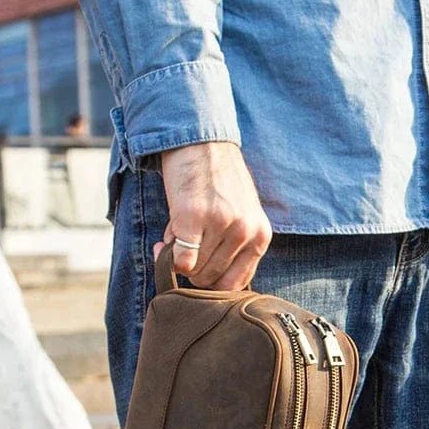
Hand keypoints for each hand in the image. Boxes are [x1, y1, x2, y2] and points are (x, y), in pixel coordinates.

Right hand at [153, 142, 271, 289]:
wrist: (200, 143)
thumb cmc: (218, 184)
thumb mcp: (242, 218)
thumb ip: (231, 251)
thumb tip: (200, 281)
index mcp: (260, 236)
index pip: (234, 285)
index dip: (210, 284)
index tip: (198, 271)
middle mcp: (245, 232)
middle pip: (210, 280)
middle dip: (191, 271)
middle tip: (184, 249)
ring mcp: (221, 224)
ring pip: (194, 272)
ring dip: (178, 259)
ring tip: (179, 235)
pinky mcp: (194, 217)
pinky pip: (180, 260)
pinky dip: (168, 255)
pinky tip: (168, 237)